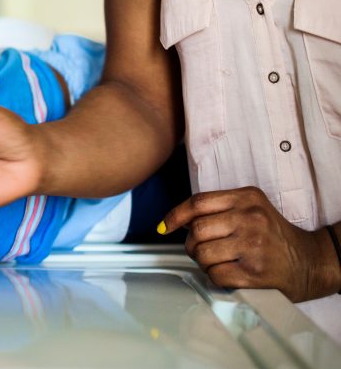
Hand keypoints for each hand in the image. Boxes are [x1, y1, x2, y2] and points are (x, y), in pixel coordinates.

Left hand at [162, 186, 337, 301]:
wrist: (311, 261)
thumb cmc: (274, 235)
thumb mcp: (252, 209)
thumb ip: (219, 208)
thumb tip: (178, 221)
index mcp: (247, 198)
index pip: (198, 202)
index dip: (175, 215)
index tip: (164, 227)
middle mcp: (250, 218)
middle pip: (197, 230)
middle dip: (191, 244)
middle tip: (200, 250)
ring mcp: (253, 245)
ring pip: (202, 254)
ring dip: (202, 262)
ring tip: (217, 261)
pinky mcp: (255, 271)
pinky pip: (215, 274)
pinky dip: (214, 276)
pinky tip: (228, 273)